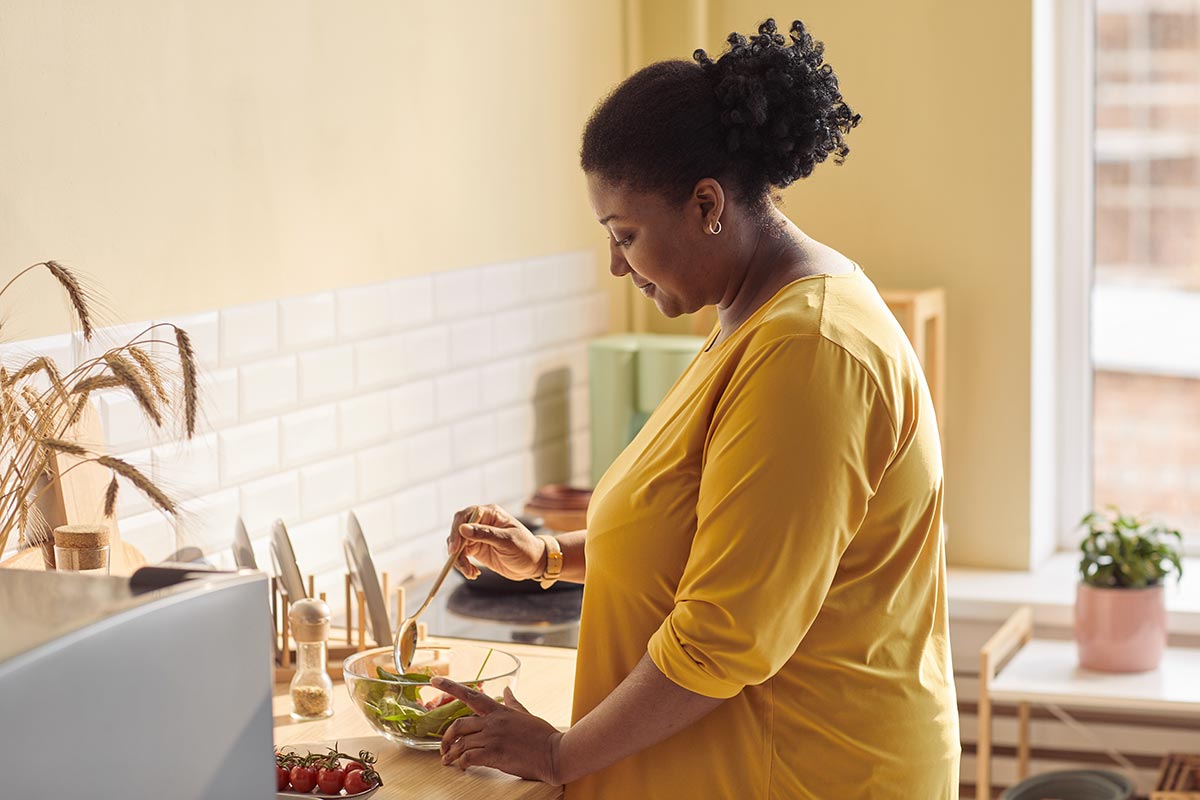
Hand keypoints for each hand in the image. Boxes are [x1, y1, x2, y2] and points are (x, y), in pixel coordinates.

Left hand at [434, 677, 563, 783]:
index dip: (450, 686)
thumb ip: (512, 702)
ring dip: (451, 754)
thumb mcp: (526, 714)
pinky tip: (462, 767)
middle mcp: (493, 722)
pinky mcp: (495, 754)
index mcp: (499, 710)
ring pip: (461, 743)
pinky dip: (461, 763)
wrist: (555, 752)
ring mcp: (493, 738)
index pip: (470, 694)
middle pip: (458, 724)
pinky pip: (469, 757)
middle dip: (445, 737)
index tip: (434, 680)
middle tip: (442, 747)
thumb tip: (505, 689)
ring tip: (448, 761)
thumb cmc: (543, 734)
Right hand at [448, 504, 544, 580]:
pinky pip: (461, 556)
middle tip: (459, 563)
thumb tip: (463, 528)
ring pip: (457, 545)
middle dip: (456, 548)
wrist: (534, 564)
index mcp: (490, 513)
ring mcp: (478, 536)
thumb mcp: (507, 542)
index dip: (456, 531)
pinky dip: (463, 565)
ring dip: (459, 560)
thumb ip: (485, 534)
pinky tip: (473, 573)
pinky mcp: (476, 549)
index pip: (465, 516)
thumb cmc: (526, 549)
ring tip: (471, 573)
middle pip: (457, 530)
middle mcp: (481, 522)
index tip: (455, 548)